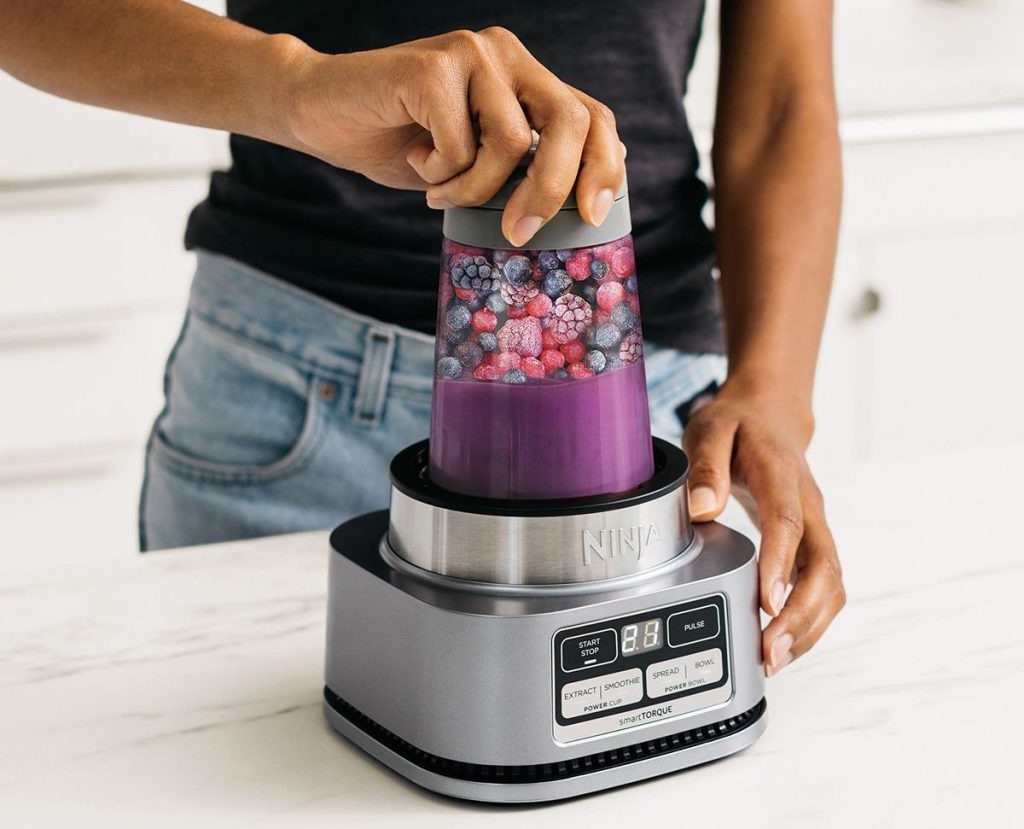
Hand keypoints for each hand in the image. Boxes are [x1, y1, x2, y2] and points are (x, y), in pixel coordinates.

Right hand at [281, 27, 623, 246]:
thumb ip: (520, 168)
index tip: (593, 216)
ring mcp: (472, 54)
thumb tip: (577, 212)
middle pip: (570, 122)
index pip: (592, 116)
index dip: (604, 165)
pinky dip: (439, 173)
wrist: (321, 113)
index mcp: (526, 79)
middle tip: (517, 232)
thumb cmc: (401, 145)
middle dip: (551, 189)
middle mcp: (507, 56)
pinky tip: (414, 159)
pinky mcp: (433, 67)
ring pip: (512, 141)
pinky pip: (461, 145)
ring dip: (473, 188)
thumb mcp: (475, 165)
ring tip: (440, 189)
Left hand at [682, 383, 844, 675]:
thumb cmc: (738, 423)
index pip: (788, 523)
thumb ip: (706, 466)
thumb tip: (702, 508)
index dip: (780, 565)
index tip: (768, 603)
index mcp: (782, 474)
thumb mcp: (710, 429)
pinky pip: (823, 586)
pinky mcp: (813, 543)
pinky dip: (810, 619)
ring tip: (775, 659)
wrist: (771, 413)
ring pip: (831, 583)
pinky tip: (782, 643)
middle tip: (771, 651)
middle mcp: (810, 505)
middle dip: (802, 614)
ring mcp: (817, 526)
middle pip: (823, 566)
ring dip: (810, 625)